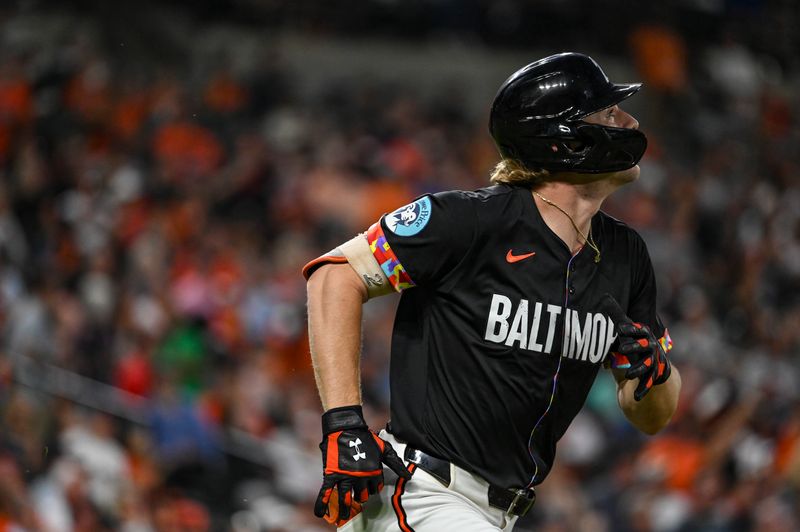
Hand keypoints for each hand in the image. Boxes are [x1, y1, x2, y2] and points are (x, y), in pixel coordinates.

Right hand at [314, 405, 410, 525]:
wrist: (346, 427)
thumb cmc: (366, 438)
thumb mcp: (385, 449)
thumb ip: (396, 464)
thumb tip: (409, 476)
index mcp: (373, 472)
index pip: (375, 489)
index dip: (373, 488)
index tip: (369, 486)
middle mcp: (359, 477)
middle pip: (361, 495)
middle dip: (360, 496)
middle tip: (358, 495)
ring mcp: (344, 477)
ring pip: (346, 498)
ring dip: (345, 508)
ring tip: (344, 514)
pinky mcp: (331, 474)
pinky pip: (326, 492)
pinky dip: (322, 504)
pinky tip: (320, 514)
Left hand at [601, 294, 670, 400]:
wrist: (655, 364)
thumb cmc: (635, 343)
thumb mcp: (626, 330)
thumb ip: (616, 315)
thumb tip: (604, 296)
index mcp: (644, 335)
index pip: (638, 330)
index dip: (630, 329)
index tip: (620, 327)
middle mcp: (652, 348)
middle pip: (644, 347)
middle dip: (634, 348)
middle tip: (622, 349)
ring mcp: (654, 363)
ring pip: (646, 366)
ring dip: (638, 370)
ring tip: (629, 375)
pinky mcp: (653, 377)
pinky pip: (647, 385)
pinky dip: (642, 391)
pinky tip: (635, 397)